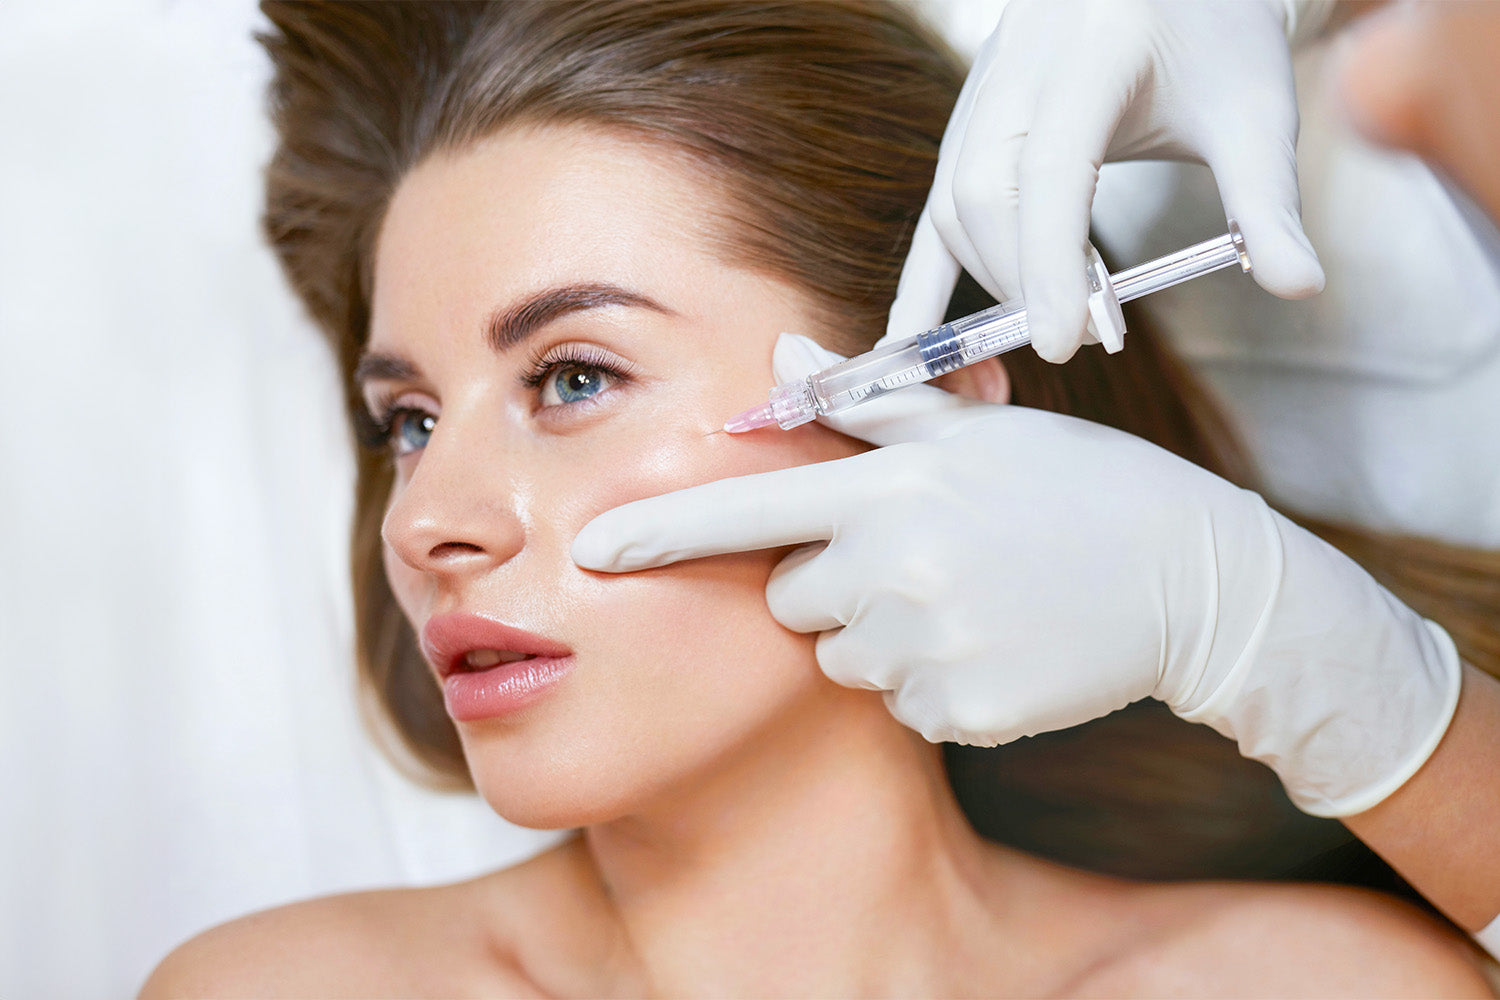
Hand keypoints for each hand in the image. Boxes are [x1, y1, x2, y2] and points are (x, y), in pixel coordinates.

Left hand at [573, 334, 1457, 816]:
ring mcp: (928, 643)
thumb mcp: (981, 427)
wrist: (1193, 578)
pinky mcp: (960, 710)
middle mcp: (895, 565)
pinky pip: (904, 704)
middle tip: (922, 557)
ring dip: (888, 634)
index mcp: (890, 486)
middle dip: (833, 583)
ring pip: (847, 657)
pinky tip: (998, 645)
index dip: (660, 533)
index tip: (588, 554)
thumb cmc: (1079, 485)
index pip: (747, 511)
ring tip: (972, 597)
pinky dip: (937, 682)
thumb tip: (786, 350)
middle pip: (794, 599)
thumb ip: (871, 399)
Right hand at [890, 0, 1324, 360]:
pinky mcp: (968, 126)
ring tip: (1051, 324)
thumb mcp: (1255, 114)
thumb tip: (1301, 285)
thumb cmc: (1216, 35)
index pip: (1048, 170)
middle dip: (1020, 279)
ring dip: (991, 279)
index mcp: (1089, 56)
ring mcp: (980, 97)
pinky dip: (924, 278)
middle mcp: (1016, 70)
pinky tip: (913, 340)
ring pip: (953, 204)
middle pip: (982, 193)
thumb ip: (1268, 204)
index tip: (1061, 341)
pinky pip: (934, 209)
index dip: (1047, 260)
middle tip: (1081, 336)